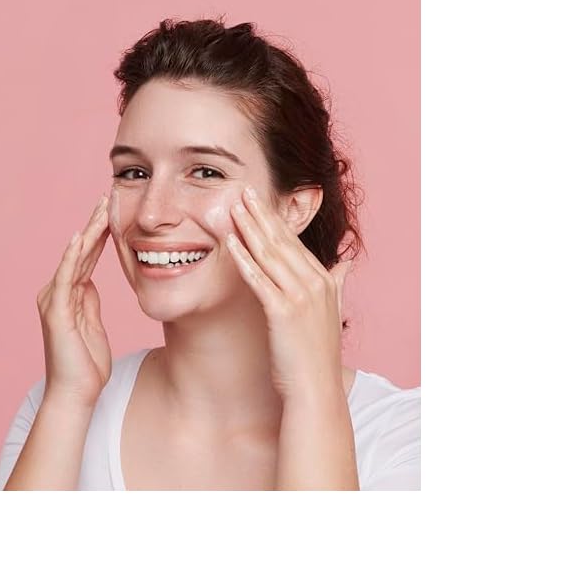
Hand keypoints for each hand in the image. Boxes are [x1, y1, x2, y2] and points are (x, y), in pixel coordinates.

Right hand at [35, 195, 112, 407]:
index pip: (87, 256)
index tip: (114, 211)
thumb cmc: (86, 364)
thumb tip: (91, 283)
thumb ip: (89, 302)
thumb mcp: (92, 324)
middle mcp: (57, 292)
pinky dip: (74, 257)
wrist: (76, 393)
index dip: (100, 234)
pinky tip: (83, 238)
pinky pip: (66, 278)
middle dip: (95, 224)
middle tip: (108, 197)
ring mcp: (54, 300)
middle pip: (80, 251)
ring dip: (89, 231)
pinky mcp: (56, 311)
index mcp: (68, 294)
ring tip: (101, 209)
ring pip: (74, 258)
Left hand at [226, 185, 352, 403]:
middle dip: (260, 214)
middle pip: (281, 241)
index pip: (294, 243)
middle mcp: (315, 283)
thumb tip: (347, 262)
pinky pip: (259, 279)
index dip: (274, 220)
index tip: (259, 201)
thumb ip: (338, 283)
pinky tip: (230, 244)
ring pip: (269, 254)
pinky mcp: (283, 311)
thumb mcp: (331, 312)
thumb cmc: (316, 354)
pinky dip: (244, 260)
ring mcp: (300, 296)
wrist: (315, 388)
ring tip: (232, 208)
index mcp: (323, 280)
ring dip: (249, 229)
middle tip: (243, 191)